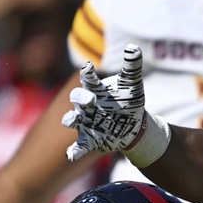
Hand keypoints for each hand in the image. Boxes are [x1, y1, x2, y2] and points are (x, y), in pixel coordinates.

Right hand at [63, 44, 146, 160]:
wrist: (133, 126)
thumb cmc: (128, 101)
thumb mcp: (132, 84)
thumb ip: (132, 66)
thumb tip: (133, 47)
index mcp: (96, 90)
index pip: (87, 78)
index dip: (87, 73)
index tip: (88, 67)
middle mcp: (86, 105)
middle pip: (76, 98)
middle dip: (81, 98)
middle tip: (91, 100)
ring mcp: (85, 123)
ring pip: (71, 120)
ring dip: (70, 120)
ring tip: (70, 121)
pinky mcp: (88, 140)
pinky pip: (78, 146)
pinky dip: (73, 151)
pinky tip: (70, 155)